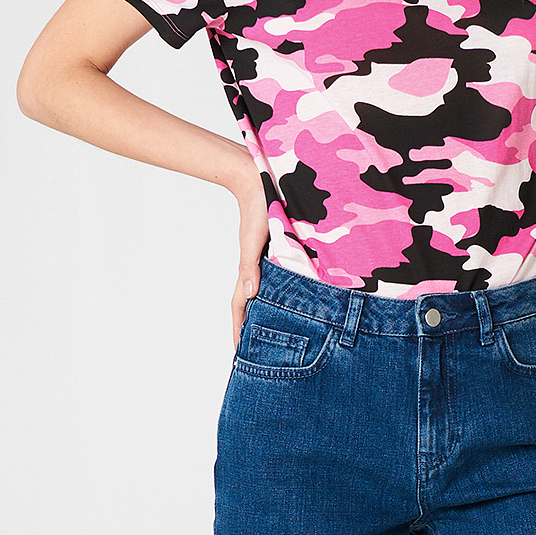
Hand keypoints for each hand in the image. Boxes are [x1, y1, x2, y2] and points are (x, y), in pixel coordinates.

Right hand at [231, 169, 270, 348]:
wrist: (262, 179)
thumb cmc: (258, 207)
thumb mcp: (254, 240)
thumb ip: (250, 267)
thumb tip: (251, 295)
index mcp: (252, 270)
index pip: (242, 307)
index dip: (239, 330)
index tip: (238, 352)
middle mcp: (261, 269)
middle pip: (255, 306)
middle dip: (255, 329)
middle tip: (259, 355)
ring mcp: (271, 261)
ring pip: (270, 294)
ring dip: (270, 314)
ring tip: (278, 337)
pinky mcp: (283, 252)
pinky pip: (284, 279)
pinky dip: (285, 294)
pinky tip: (297, 302)